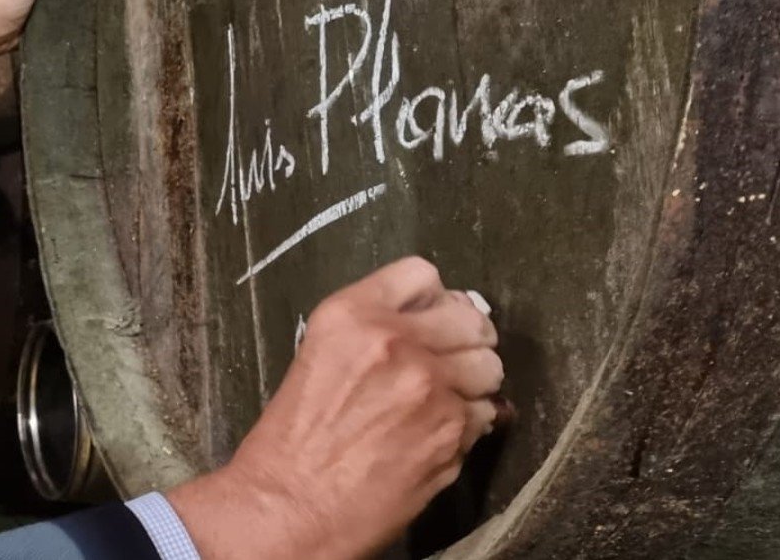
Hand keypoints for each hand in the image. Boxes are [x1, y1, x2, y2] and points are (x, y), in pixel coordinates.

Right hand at [167, 257, 508, 559]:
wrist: (290, 506)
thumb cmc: (294, 438)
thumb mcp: (319, 354)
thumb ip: (374, 330)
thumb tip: (439, 324)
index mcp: (351, 314)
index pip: (421, 274)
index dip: (431, 300)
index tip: (428, 321)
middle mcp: (395, 340)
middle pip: (469, 316)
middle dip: (463, 340)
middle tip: (445, 365)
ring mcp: (429, 385)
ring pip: (489, 365)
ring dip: (473, 383)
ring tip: (443, 403)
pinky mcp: (451, 431)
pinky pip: (488, 413)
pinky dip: (472, 424)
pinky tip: (439, 434)